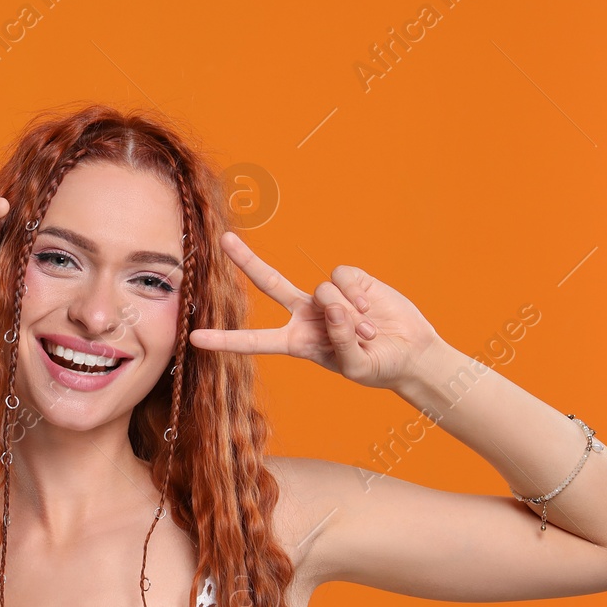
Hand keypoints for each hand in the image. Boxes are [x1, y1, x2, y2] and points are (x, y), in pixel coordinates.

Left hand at [188, 230, 443, 389]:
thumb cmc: (378, 366)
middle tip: (224, 240)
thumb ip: (340, 340)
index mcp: (297, 342)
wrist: (411, 351)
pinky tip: (371, 310)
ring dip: (349, 314)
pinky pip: (343, 278)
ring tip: (367, 332)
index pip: (254, 341)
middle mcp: (305, 314)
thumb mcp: (356, 367)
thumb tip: (332, 306)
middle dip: (247, 260)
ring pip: (323, 289)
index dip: (225, 340)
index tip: (194, 338)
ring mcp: (326, 295)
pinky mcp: (351, 280)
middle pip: (269, 282)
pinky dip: (359, 295)